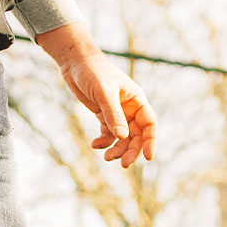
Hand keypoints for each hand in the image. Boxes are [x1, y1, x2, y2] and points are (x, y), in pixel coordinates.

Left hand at [37, 24, 156, 166]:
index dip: (151, 141)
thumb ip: (113, 115)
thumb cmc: (93, 71)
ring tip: (106, 157)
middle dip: (131, 150)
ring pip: (123, 138)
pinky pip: (108, 134)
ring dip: (117, 149)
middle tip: (124, 164)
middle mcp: (130, 108)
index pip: (149, 124)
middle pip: (137, 135)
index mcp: (136, 100)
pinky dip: (104, 142)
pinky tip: (95, 145)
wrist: (75, 62)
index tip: (149, 157)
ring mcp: (117, 113)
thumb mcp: (104, 92)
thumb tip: (123, 137)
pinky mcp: (104, 115)